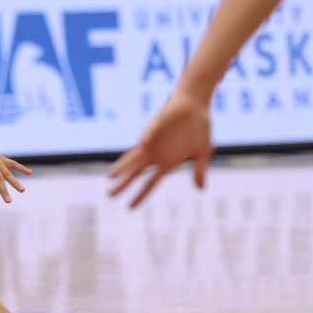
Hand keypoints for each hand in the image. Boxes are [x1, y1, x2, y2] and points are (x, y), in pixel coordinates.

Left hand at [107, 89, 212, 207]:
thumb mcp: (203, 152)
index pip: (149, 183)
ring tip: (110, 177)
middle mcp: (155, 154)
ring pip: (133, 157)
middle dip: (123, 184)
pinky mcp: (154, 126)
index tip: (129, 208)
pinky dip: (144, 141)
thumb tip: (201, 189)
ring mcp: (152, 141)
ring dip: (122, 166)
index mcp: (167, 163)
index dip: (140, 195)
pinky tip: (140, 147)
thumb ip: (200, 170)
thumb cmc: (198, 128)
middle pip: (135, 172)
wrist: (195, 104)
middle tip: (109, 197)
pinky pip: (147, 135)